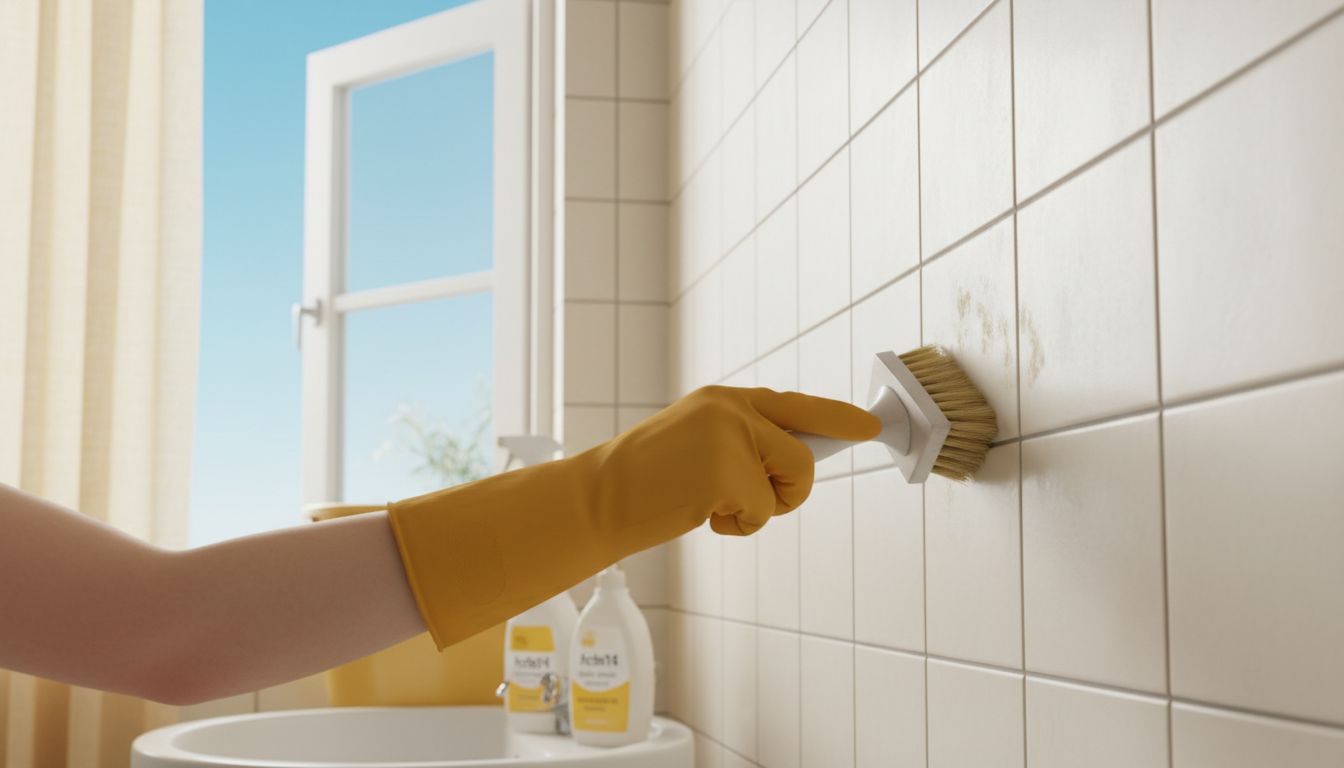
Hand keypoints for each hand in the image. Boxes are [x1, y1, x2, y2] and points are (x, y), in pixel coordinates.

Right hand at [387, 386, 878, 648]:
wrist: (596, 499)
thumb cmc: (645, 485)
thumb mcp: (697, 448)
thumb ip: (743, 444)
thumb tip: (797, 461)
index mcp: (723, 400)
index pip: (794, 405)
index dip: (837, 418)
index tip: (870, 426)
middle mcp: (730, 408)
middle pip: (804, 453)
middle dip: (790, 488)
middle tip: (745, 503)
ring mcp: (727, 434)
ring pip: (789, 481)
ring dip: (762, 507)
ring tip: (712, 506)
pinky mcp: (723, 467)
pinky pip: (763, 511)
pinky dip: (738, 526)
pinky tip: (698, 515)